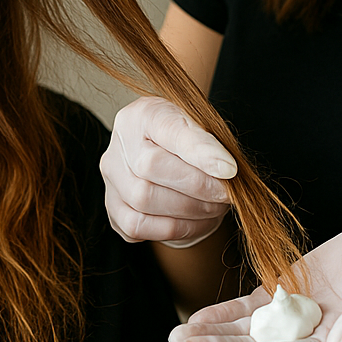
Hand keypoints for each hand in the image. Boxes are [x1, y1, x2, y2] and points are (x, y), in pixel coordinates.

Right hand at [100, 96, 236, 247]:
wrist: (173, 161)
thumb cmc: (191, 142)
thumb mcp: (205, 130)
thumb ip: (211, 143)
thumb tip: (226, 170)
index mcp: (143, 114)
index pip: (168, 128)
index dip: (200, 151)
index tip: (230, 169)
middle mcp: (118, 144)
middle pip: (150, 167)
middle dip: (197, 186)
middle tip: (226, 193)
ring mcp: (111, 179)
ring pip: (142, 200)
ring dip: (188, 209)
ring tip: (214, 205)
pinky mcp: (114, 210)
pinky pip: (138, 226)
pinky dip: (175, 227)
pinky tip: (196, 220)